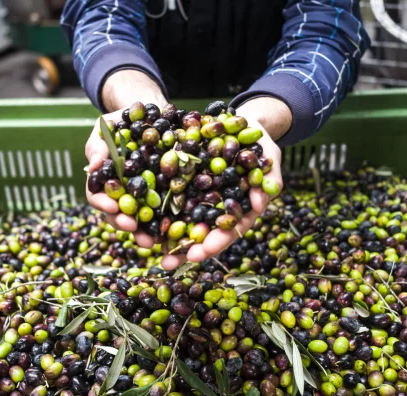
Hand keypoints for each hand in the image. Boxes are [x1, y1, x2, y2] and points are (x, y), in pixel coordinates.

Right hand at [85, 70, 166, 246]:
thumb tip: (94, 164)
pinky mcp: (162, 195)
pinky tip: (171, 232)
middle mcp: (121, 192)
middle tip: (131, 227)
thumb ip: (97, 145)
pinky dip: (165, 224)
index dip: (102, 203)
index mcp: (104, 179)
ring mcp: (141, 196)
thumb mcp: (105, 129)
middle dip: (123, 223)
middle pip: (117, 214)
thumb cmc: (121, 122)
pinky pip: (163, 212)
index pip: (96, 195)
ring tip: (150, 241)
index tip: (112, 206)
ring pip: (139, 220)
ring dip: (143, 233)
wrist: (148, 113)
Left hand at [159, 117, 282, 269]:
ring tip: (148, 249)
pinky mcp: (183, 182)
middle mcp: (217, 207)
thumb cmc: (259, 142)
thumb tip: (260, 204)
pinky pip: (167, 196)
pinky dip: (153, 209)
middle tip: (168, 263)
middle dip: (185, 249)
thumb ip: (269, 179)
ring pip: (182, 220)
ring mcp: (199, 196)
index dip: (216, 242)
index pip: (228, 230)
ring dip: (165, 236)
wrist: (239, 122)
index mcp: (239, 207)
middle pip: (201, 233)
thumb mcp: (268, 157)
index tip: (201, 252)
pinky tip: (138, 219)